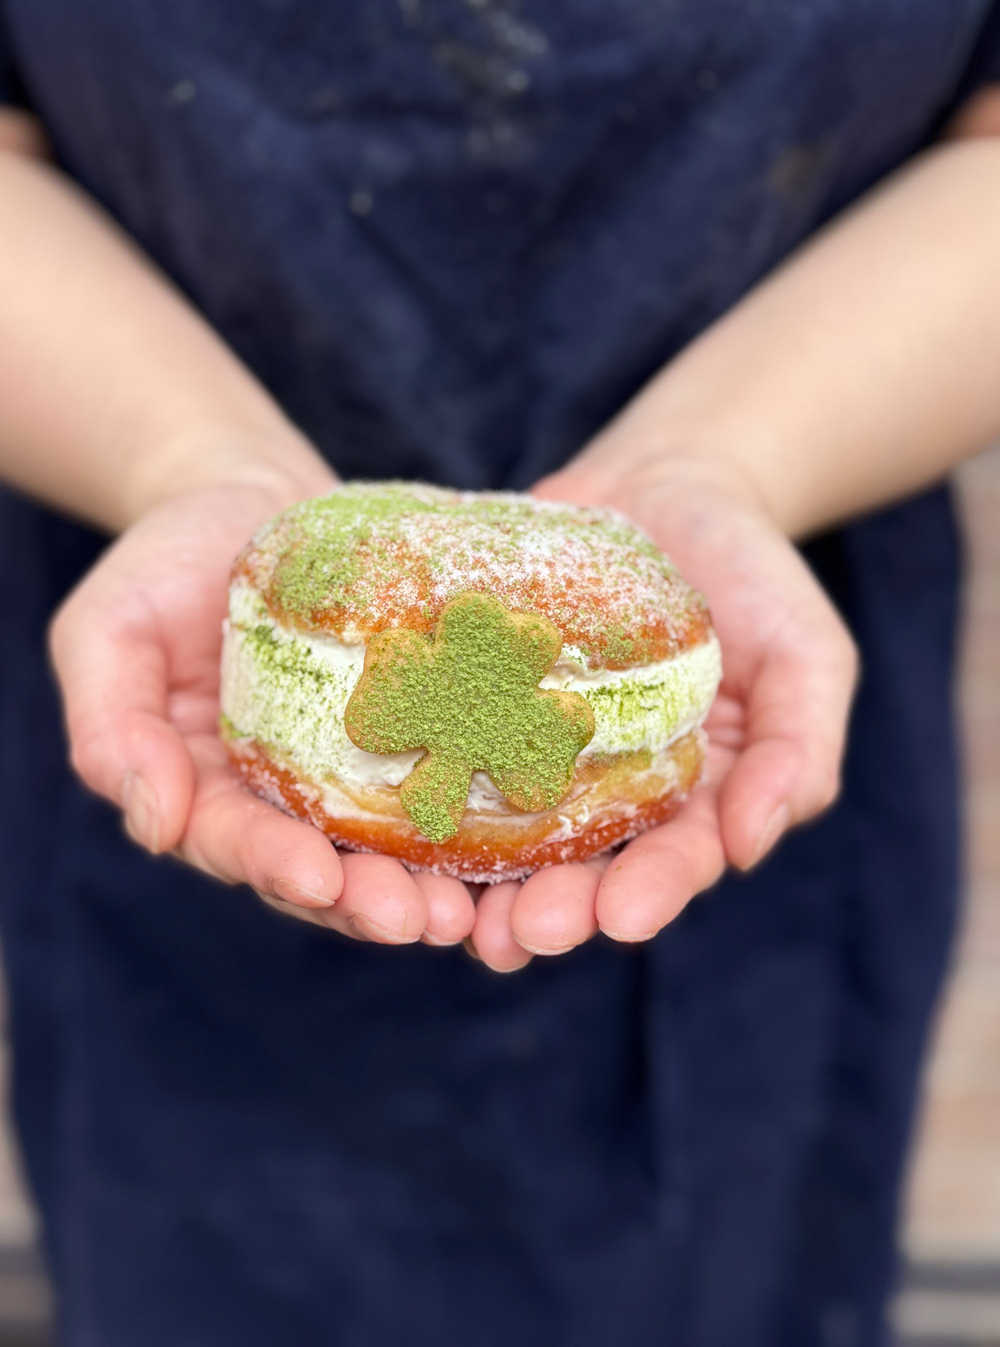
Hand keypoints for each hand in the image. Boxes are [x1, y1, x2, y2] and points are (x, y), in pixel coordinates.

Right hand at [49, 475, 477, 947]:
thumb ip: (111, 725)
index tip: (319, 879)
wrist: (243, 496)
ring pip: (384, 847)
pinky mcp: (404, 728)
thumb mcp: (106, 630)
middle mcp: (277, 797)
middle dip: (366, 901)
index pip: (232, 843)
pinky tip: (513, 838)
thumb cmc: (161, 560)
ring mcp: (343, 769)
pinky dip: (467, 815)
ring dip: (424, 885)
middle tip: (418, 919)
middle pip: (320, 869)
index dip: (273, 865)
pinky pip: (436, 776)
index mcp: (201, 788)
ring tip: (468, 912)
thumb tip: (152, 822)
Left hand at [466, 455, 857, 970]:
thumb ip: (797, 751)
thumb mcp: (808, 655)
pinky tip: (388, 822)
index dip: (652, 891)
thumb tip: (750, 846)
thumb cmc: (755, 570)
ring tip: (450, 917)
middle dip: (553, 907)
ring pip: (503, 834)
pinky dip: (421, 789)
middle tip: (524, 933)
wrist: (667, 482)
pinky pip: (448, 748)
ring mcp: (537, 748)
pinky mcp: (479, 701)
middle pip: (580, 868)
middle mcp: (609, 792)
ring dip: (477, 883)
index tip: (624, 917)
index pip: (675, 861)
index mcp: (692, 799)